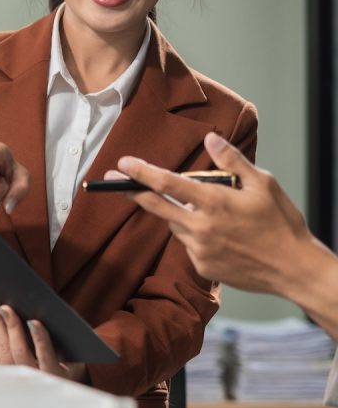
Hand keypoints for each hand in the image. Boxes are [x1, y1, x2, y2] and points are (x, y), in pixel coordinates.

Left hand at [0, 302, 86, 381]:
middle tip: (4, 307)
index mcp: (55, 375)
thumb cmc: (69, 368)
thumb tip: (47, 311)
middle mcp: (34, 380)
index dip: (40, 339)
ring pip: (3, 352)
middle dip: (12, 328)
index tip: (33, 321)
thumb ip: (63, 341)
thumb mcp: (73, 359)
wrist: (56, 389)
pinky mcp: (6, 373)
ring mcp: (17, 379)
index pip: (46, 357)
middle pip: (19, 353)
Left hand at [114, 132, 319, 295]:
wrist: (294, 268)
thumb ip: (232, 161)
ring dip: (182, 214)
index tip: (124, 163)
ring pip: (176, 224)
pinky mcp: (201, 266)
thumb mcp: (263, 184)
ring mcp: (199, 249)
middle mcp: (201, 227)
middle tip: (113, 179)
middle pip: (157, 206)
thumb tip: (210, 139)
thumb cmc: (281, 223)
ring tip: (217, 215)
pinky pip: (189, 244)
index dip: (143, 172)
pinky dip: (196, 234)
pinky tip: (222, 236)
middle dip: (133, 191)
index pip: (168, 183)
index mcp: (215, 203)